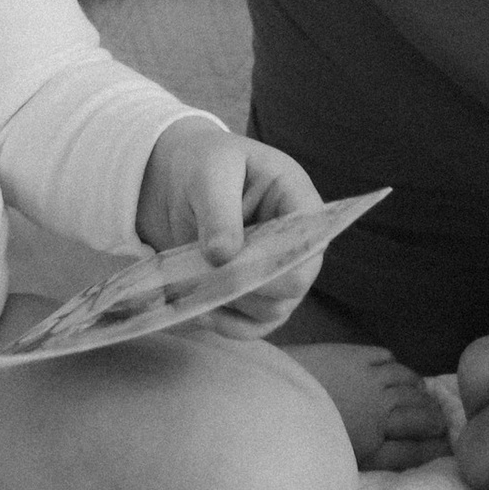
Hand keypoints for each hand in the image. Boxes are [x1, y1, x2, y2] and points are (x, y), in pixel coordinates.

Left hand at [134, 118, 323, 331]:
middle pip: (292, 286)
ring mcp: (276, 271)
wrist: (177, 180)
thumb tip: (223, 258)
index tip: (237, 267)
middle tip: (207, 276)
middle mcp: (295, 242)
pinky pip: (252, 325)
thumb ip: (218, 211)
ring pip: (272, 311)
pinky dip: (226, 324)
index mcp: (297, 200)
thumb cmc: (203, 164)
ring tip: (195, 290)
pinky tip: (199, 311)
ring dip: (233, 307)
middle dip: (248, 287)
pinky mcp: (254, 293)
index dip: (282, 264)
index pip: (311, 244)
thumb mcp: (209, 173)